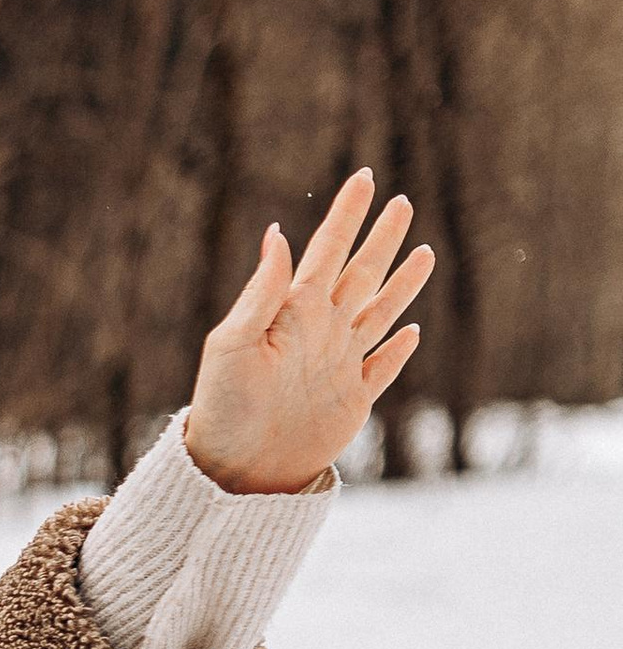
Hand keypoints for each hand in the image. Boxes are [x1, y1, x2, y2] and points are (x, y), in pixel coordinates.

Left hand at [183, 169, 432, 495]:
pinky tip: (411, 332)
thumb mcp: (233, 344)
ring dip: (402, 284)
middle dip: (382, 239)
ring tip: (423, 252)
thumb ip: (261, 292)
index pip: (327, 251)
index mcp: (294, 313)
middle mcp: (320, 332)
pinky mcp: (351, 402)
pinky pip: (382, 369)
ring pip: (380, 313)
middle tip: (402, 202)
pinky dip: (398, 350)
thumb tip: (277, 233)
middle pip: (362, 274)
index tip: (364, 178)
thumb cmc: (224, 406)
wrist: (236, 471)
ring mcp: (339, 366)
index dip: (348, 215)